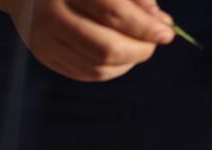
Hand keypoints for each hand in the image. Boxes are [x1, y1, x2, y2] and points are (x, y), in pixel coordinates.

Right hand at [0, 0, 174, 81]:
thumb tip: (161, 23)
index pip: (116, 13)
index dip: (146, 27)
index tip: (167, 33)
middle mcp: (53, 15)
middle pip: (106, 47)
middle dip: (139, 50)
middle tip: (153, 45)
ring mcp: (46, 40)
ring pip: (97, 66)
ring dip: (127, 63)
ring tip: (138, 49)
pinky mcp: (45, 56)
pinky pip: (85, 74)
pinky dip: (111, 70)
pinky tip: (121, 58)